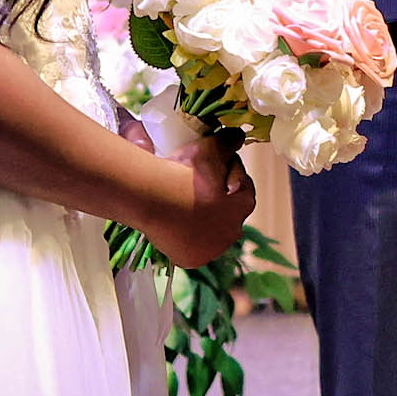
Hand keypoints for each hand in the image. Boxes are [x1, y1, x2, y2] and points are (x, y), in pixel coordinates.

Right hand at [137, 132, 256, 268]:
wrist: (153, 199)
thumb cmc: (186, 173)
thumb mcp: (209, 148)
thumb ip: (228, 141)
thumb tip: (239, 136)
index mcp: (243, 204)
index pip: (242, 185)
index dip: (228, 173)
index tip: (211, 166)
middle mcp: (233, 231)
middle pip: (228, 210)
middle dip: (216, 198)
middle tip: (194, 183)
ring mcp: (213, 249)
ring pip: (210, 229)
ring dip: (202, 218)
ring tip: (183, 202)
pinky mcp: (192, 259)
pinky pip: (192, 245)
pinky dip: (187, 235)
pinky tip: (176, 222)